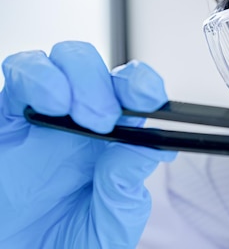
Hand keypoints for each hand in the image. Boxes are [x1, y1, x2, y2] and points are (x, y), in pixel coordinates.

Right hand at [0, 41, 175, 247]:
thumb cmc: (69, 243)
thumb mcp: (110, 225)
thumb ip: (125, 187)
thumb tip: (145, 147)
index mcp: (115, 139)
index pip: (134, 93)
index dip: (144, 84)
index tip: (150, 97)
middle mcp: (80, 120)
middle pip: (95, 67)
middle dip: (102, 81)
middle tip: (103, 119)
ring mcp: (42, 117)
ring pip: (57, 62)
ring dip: (71, 76)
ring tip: (70, 110)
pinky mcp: (6, 122)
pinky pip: (16, 80)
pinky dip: (34, 79)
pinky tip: (48, 104)